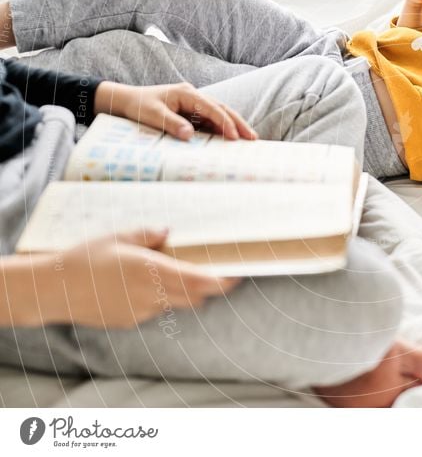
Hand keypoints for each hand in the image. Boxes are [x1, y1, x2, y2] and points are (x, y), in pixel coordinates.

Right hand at [42, 229, 240, 328]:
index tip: (236, 275)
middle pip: (194, 296)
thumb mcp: (117, 236)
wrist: (54, 289)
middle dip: (205, 286)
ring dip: (179, 292)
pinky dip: (157, 300)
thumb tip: (168, 230)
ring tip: (164, 274)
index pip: (198, 281)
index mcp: (150, 270)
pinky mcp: (130, 321)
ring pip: (175, 304)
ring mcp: (141, 311)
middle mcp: (150, 294)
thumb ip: (148, 234)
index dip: (221, 281)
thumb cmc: (85, 258)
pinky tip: (138, 287)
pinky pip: (155, 310)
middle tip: (211, 271)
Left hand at [94, 81, 257, 140]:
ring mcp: (193, 104)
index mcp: (187, 93)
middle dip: (238, 123)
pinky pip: (209, 120)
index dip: (225, 122)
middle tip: (253, 138)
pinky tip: (229, 139)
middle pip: (222, 108)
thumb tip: (190, 136)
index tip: (234, 137)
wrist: (124, 100)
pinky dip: (221, 129)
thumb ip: (172, 124)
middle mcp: (193, 96)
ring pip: (219, 114)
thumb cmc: (138, 106)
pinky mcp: (190, 112)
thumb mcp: (152, 115)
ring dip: (233, 126)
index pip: (212, 108)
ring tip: (248, 139)